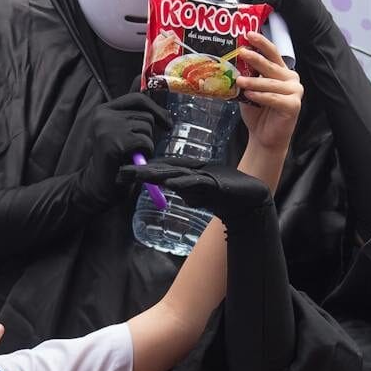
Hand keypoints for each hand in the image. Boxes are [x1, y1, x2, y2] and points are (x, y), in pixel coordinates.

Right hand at [75, 92, 171, 207]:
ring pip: (147, 128)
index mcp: (104, 109)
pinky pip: (145, 141)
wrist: (98, 185)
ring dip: (147, 144)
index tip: (166, 122)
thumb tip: (139, 78)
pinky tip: (134, 159)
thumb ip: (131, 108)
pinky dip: (146, 153)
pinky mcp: (114, 142)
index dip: (156, 109)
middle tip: (140, 148)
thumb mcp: (123, 129)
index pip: (137, 98)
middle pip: (146, 115)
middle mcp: (103, 115)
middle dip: (150, 133)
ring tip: (134, 154)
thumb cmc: (114, 158)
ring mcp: (107, 128)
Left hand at [117, 159, 269, 223]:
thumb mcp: (198, 195)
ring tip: (140, 175)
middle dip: (142, 171)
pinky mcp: (214, 183)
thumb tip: (170, 188)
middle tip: (122, 171)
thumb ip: (184, 191)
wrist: (248, 200)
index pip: (160, 172)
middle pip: (163, 170)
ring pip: (176, 174)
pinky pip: (196, 184)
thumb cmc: (223, 196)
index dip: (141, 173)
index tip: (121, 174)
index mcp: (186, 175)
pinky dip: (183, 183)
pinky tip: (170, 183)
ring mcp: (203, 177)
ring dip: (158, 174)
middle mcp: (192, 173)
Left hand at [234, 31, 300, 152]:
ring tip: (239, 81)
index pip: (272, 53)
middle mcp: (291, 79)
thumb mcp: (249, 89)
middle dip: (255, 58)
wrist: (264, 136)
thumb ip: (246, 75)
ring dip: (254, 81)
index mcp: (281, 71)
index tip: (249, 34)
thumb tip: (230, 61)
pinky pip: (274, 98)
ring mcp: (295, 92)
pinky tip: (249, 95)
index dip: (261, 43)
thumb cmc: (257, 111)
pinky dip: (261, 96)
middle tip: (241, 52)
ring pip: (271, 83)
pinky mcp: (294, 105)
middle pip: (271, 65)